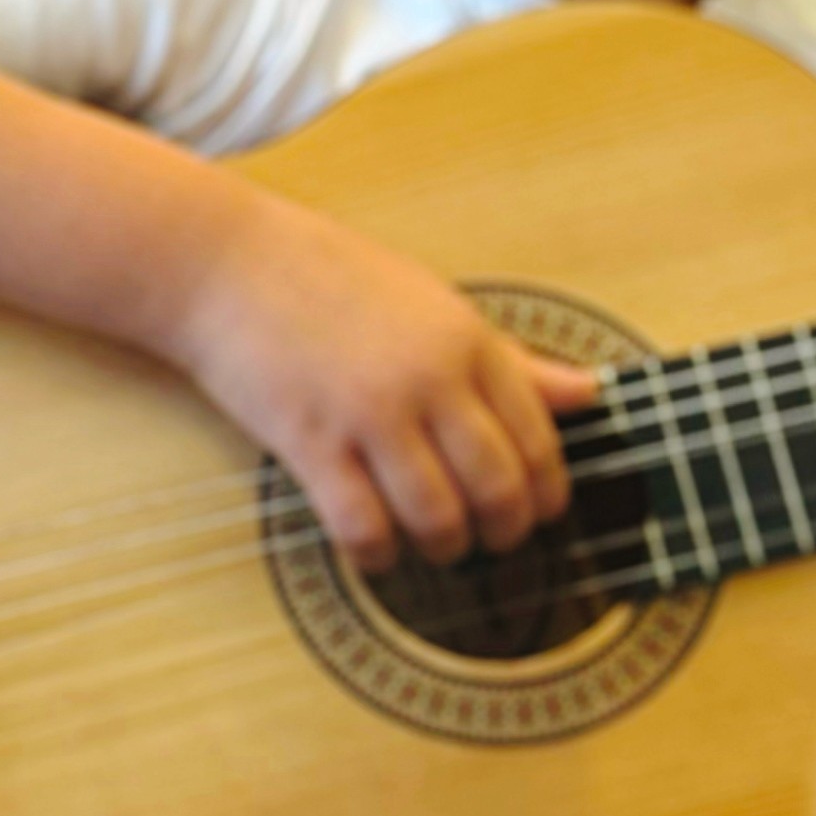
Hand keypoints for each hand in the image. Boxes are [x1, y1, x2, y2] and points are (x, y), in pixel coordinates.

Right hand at [163, 187, 596, 566]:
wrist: (224, 261)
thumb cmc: (327, 275)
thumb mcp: (432, 302)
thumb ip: (510, 358)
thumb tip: (591, 394)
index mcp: (465, 338)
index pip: (538, 438)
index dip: (546, 491)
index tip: (535, 509)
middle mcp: (427, 377)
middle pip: (500, 489)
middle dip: (504, 531)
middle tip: (488, 538)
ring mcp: (368, 411)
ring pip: (439, 518)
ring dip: (443, 547)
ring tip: (434, 544)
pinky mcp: (310, 441)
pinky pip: (363, 527)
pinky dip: (377, 554)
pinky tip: (373, 548)